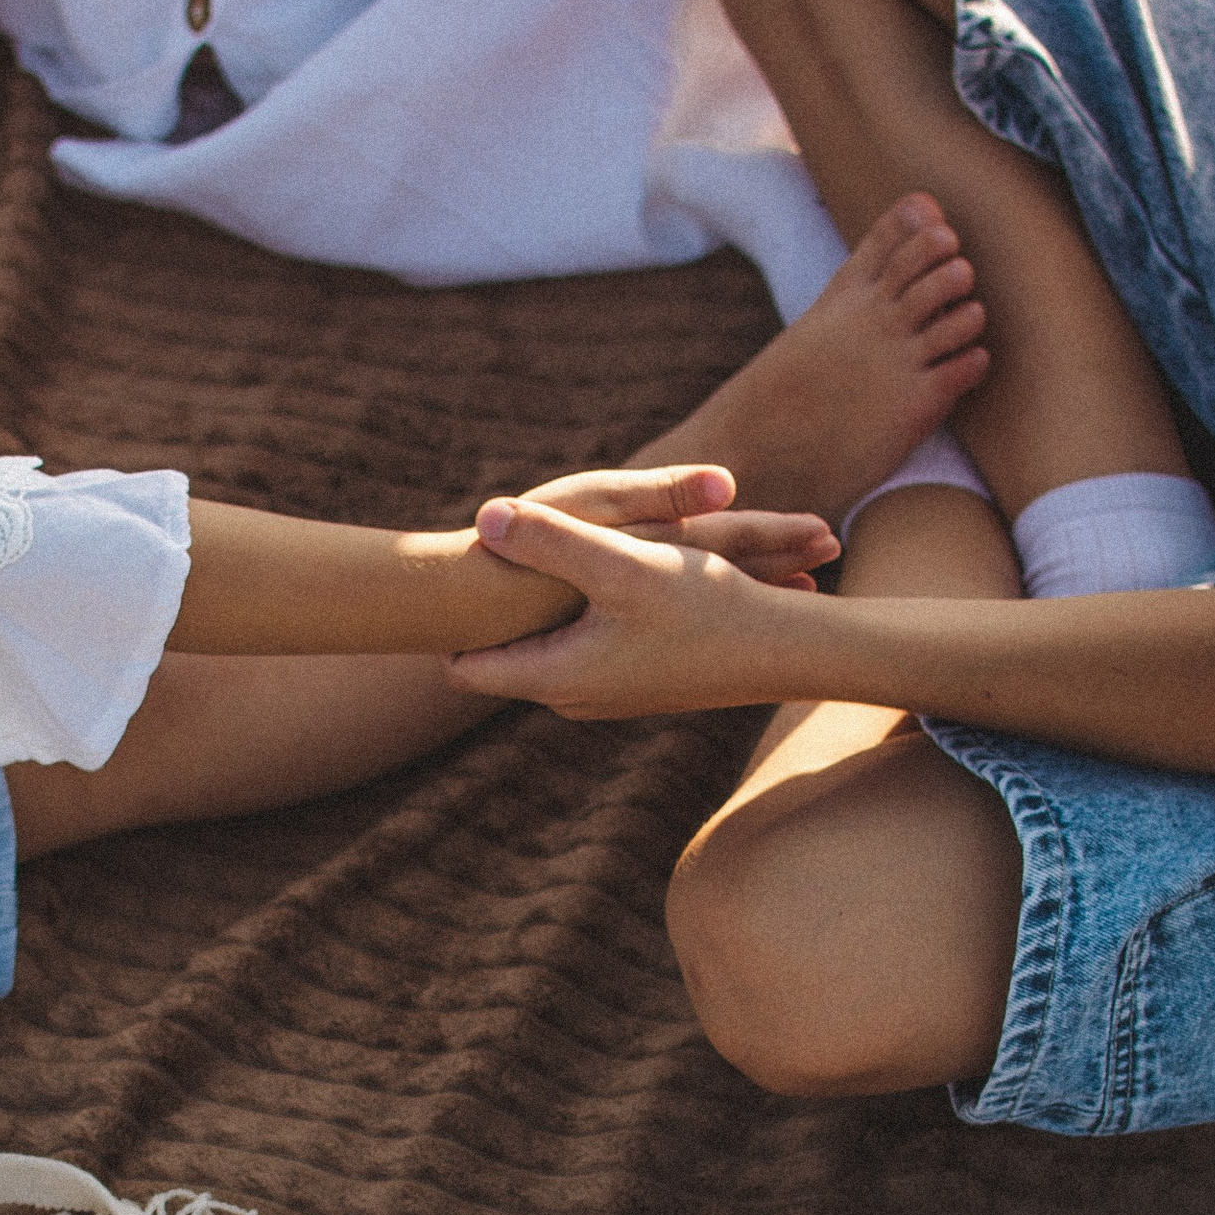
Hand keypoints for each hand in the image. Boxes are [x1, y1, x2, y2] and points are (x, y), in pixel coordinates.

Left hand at [448, 475, 834, 720]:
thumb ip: (550, 540)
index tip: (428, 584)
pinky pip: (583, 646)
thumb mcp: (621, 564)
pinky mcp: (636, 682)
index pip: (462, 668)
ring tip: (509, 566)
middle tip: (454, 566)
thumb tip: (481, 517)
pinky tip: (586, 579)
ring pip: (544, 646)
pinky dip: (578, 614)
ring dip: (536, 607)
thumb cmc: (706, 610)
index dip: (443, 624)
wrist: (786, 653)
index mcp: (555, 675)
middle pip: (499, 656)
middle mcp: (572, 697)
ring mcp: (606, 695)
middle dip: (485, 613)